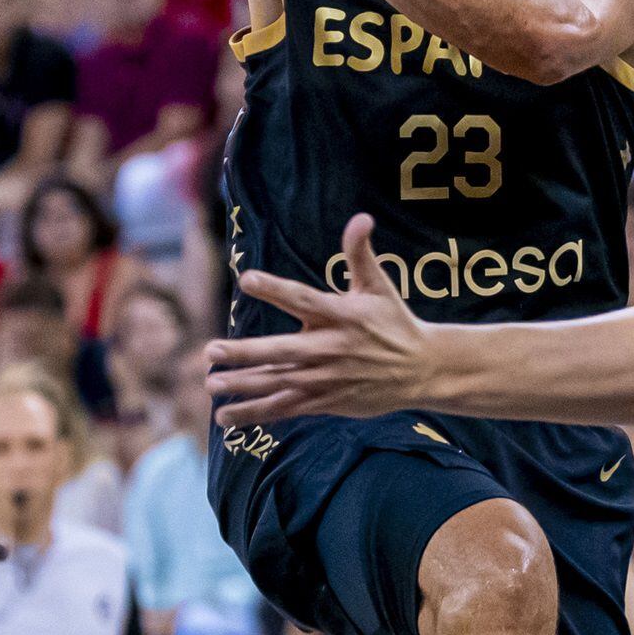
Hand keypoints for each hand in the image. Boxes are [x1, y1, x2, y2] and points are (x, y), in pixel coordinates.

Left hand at [206, 215, 437, 423]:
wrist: (422, 370)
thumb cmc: (394, 323)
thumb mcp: (380, 286)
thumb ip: (361, 254)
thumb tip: (362, 217)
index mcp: (341, 316)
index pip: (303, 299)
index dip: (275, 289)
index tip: (246, 279)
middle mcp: (331, 348)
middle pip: (283, 350)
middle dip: (246, 352)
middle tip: (211, 350)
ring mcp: (327, 379)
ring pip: (279, 384)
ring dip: (244, 386)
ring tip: (211, 383)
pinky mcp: (326, 402)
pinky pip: (286, 409)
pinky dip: (257, 414)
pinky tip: (226, 416)